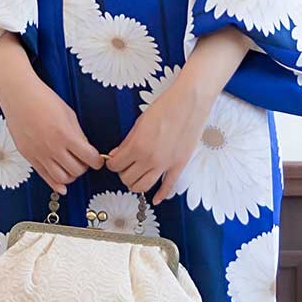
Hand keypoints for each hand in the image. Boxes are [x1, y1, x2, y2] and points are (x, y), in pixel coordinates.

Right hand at [0, 34, 104, 194]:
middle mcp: (52, 147)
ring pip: (61, 178)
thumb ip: (78, 135)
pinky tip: (62, 186)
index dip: (98, 161)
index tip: (98, 160)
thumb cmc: (43, 100)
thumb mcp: (69, 115)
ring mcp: (39, 153)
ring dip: (71, 175)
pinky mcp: (28, 156)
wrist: (19, 95)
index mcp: (65, 135)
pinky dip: (55, 184)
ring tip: (72, 166)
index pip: (90, 158)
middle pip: (77, 171)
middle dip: (84, 167)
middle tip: (85, 161)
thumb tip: (86, 151)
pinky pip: (44, 177)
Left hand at [104, 66, 215, 205]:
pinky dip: (161, 195)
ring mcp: (165, 164)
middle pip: (127, 179)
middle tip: (126, 167)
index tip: (115, 161)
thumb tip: (118, 154)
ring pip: (143, 187)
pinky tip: (156, 198)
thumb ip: (127, 142)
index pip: (115, 166)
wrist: (189, 103)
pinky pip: (168, 186)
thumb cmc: (166, 107)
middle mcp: (149, 159)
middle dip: (123, 174)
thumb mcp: (139, 123)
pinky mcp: (179, 165)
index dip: (112, 164)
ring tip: (136, 178)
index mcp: (137, 146)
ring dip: (136, 185)